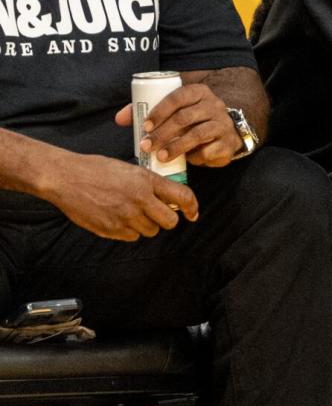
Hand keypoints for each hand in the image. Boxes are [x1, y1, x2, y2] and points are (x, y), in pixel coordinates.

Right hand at [44, 153, 198, 241]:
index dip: (192, 207)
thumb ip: (150, 184)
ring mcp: (125, 217)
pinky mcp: (112, 229)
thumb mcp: (130, 169)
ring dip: (146, 224)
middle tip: (156, 212)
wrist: (66, 178)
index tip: (192, 213)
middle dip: (166, 219)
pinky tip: (118, 217)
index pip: (182, 197)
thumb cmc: (95, 169)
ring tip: (131, 211)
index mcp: (146, 181)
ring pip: (150, 231)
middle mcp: (140, 200)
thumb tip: (168, 198)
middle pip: (169, 222)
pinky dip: (129, 230)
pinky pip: (132, 236)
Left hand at [116, 83, 241, 167]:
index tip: (145, 125)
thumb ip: (149, 112)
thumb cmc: (193, 120)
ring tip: (161, 157)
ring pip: (197, 134)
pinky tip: (186, 161)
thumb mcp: (175, 111)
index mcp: (199, 92)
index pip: (178, 97)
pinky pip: (210, 151)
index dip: (160, 110)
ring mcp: (223, 124)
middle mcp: (214, 105)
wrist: (225, 133)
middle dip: (163, 133)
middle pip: (185, 117)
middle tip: (147, 146)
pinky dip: (196, 157)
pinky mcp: (228, 143)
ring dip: (176, 147)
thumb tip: (119, 119)